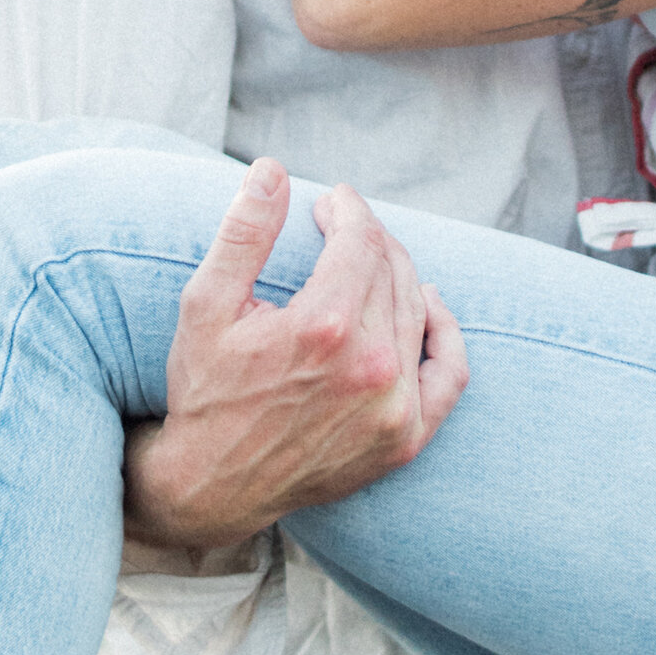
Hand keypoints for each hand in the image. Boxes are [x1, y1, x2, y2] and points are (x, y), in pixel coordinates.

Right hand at [122, 158, 467, 548]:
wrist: (214, 485)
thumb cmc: (205, 390)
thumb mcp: (206, 305)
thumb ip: (243, 233)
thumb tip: (272, 169)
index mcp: (324, 326)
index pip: (360, 240)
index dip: (346, 209)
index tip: (330, 199)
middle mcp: (372, 366)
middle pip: (391, 268)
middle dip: (367, 235)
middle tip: (340, 224)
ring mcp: (396, 407)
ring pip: (417, 308)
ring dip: (397, 271)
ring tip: (369, 257)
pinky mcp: (406, 438)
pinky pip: (449, 371)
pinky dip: (444, 331)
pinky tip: (427, 305)